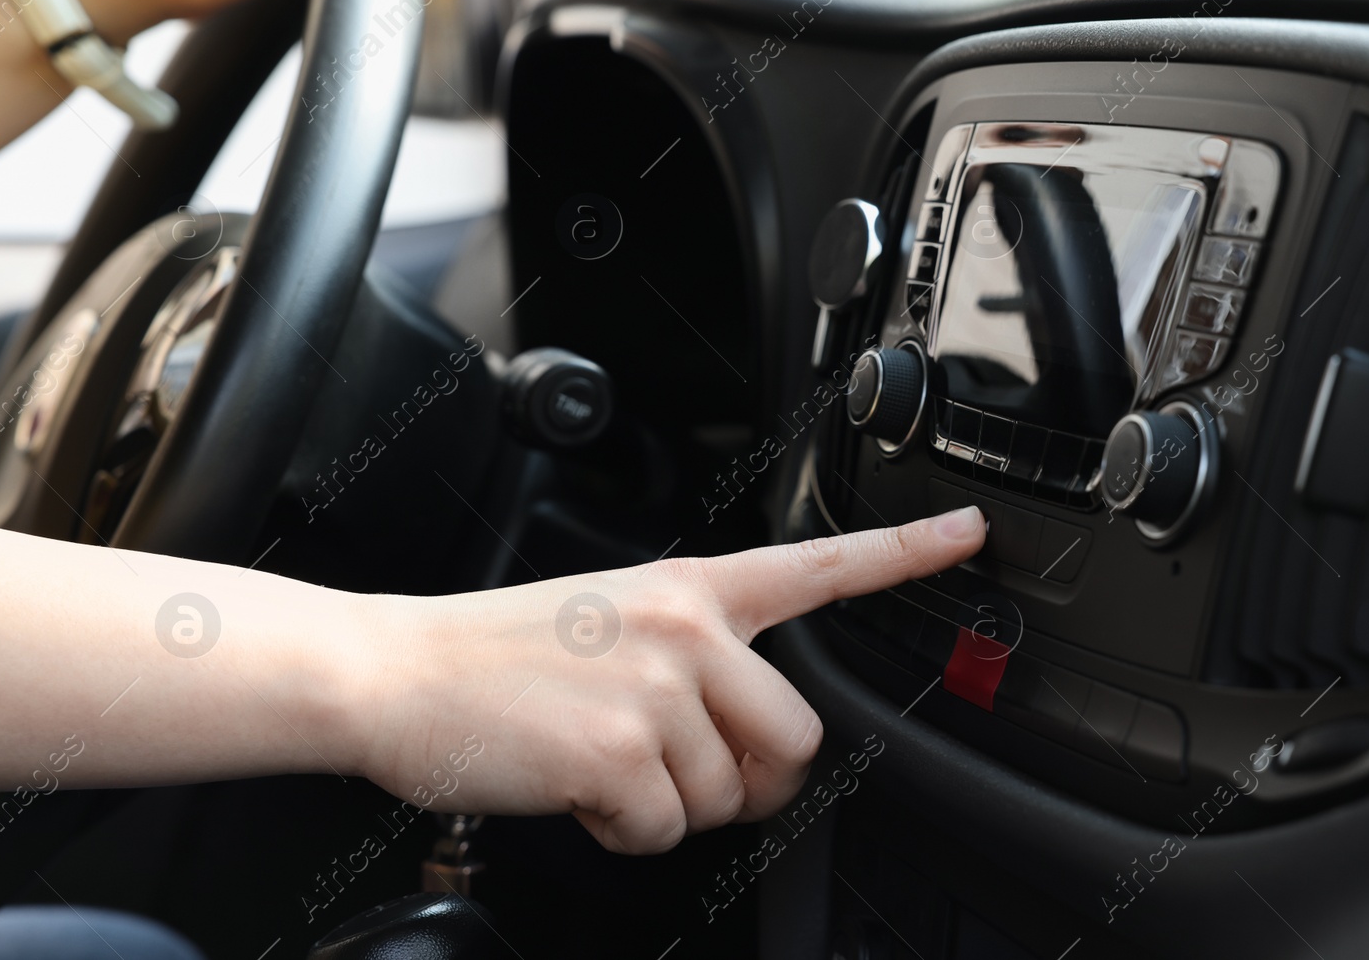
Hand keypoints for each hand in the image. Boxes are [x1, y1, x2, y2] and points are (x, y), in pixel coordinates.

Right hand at [348, 508, 985, 853]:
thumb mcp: (613, 620)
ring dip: (672, 805)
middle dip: (749, 779)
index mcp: (691, 589)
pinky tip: (575, 787)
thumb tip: (753, 737)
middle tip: (680, 769)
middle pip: (797, 739)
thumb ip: (696, 654)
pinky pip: (668, 832)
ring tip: (603, 762)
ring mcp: (657, 689)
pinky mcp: (620, 752)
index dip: (906, 555)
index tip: (970, 535)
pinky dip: (625, 832)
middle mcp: (687, 630)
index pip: (819, 565)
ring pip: (730, 797)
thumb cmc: (499, 654)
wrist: (397, 672)